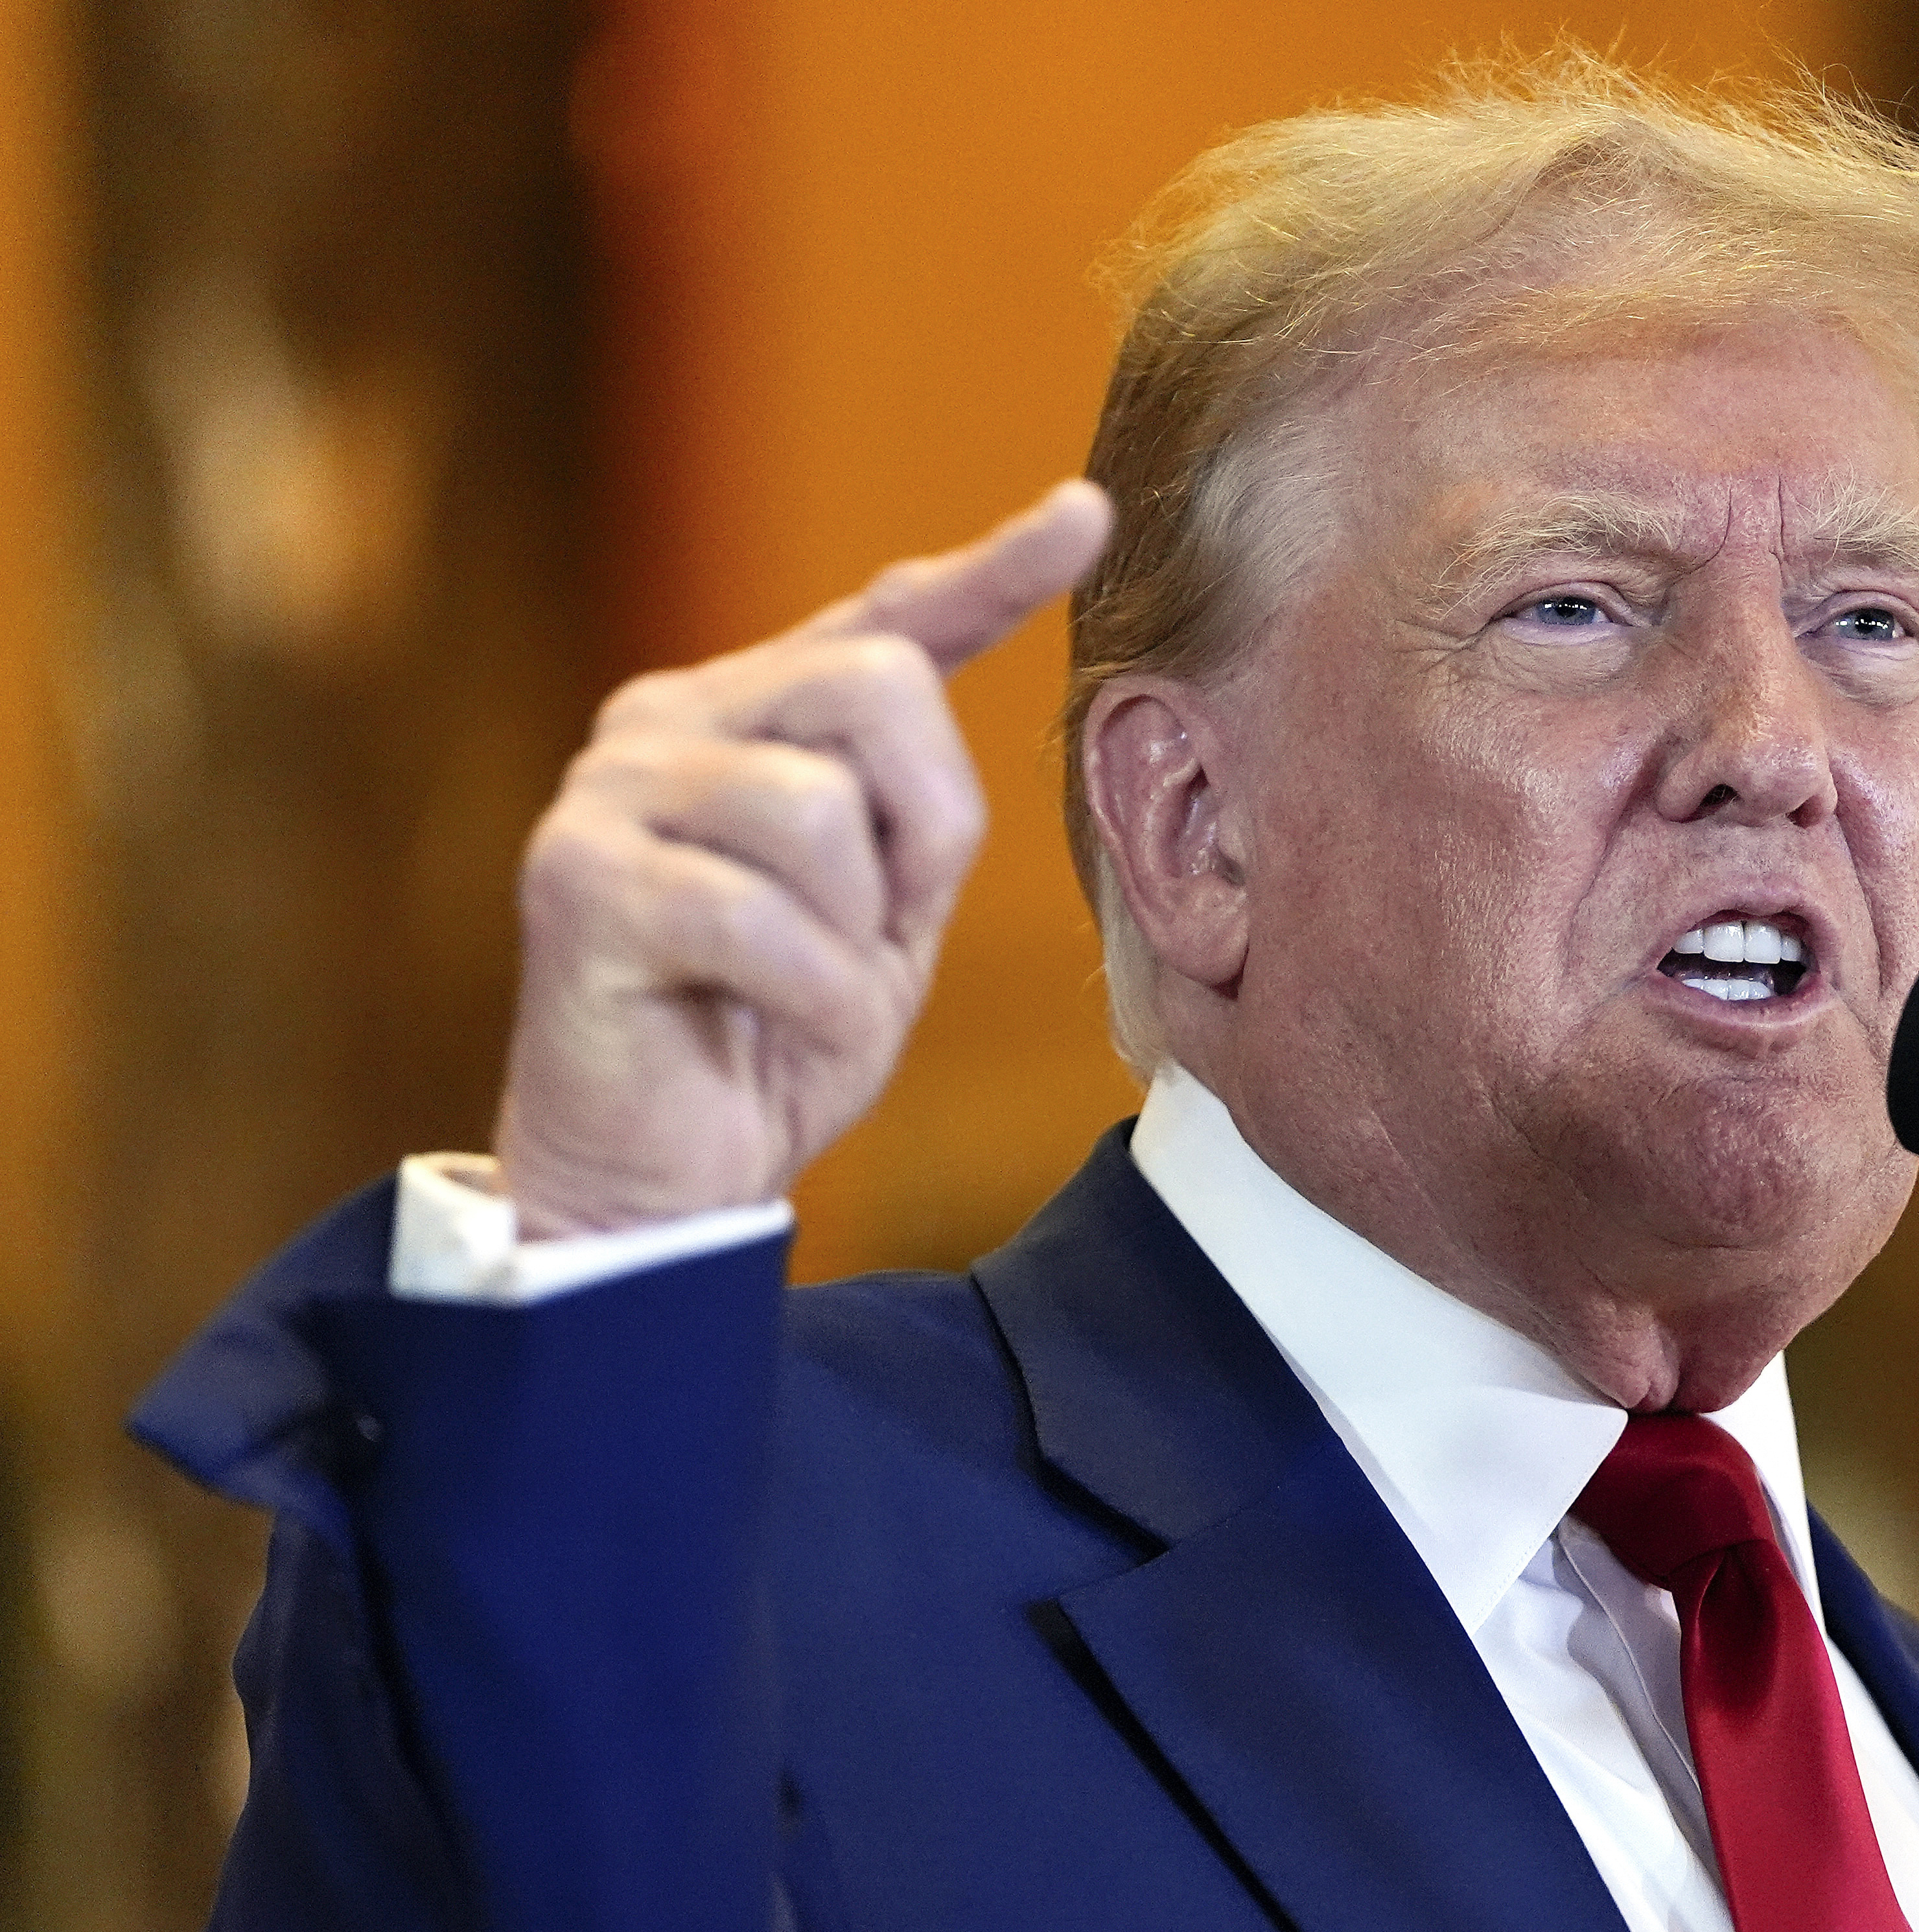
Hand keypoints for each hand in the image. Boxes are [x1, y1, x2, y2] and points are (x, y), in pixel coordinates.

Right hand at [492, 481, 1114, 1237]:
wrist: (667, 1174)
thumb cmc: (779, 1036)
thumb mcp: (888, 909)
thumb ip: (918, 803)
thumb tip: (945, 668)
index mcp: (754, 713)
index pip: (888, 618)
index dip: (993, 568)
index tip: (1087, 514)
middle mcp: (671, 718)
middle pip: (880, 685)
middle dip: (925, 826)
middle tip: (882, 931)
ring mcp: (611, 789)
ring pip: (817, 806)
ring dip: (852, 929)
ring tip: (802, 987)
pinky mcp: (574, 878)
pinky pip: (756, 913)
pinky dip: (806, 993)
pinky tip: (770, 1025)